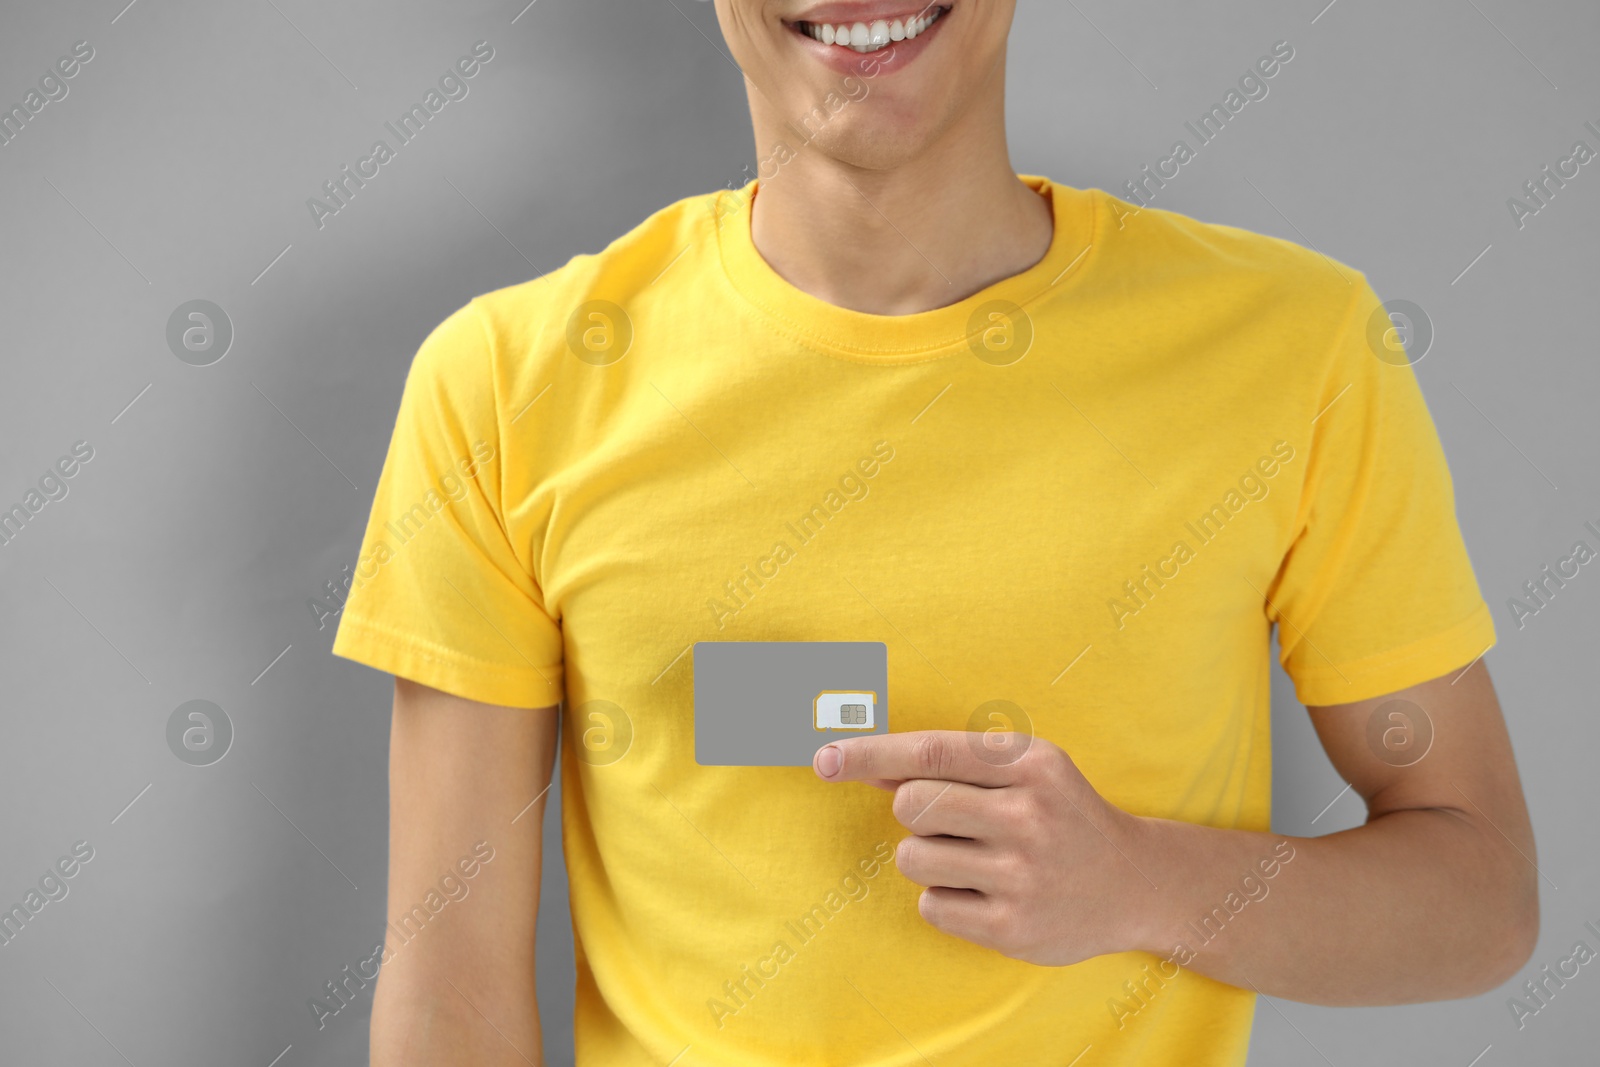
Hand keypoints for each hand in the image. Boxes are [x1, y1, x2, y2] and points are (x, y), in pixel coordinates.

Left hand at [813, 729, 1159, 965]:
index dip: (868, 753)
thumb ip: (951, 766)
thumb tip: (868, 765)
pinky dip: (945, 898)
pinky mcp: (1013, 928)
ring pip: (912, 857)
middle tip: (957, 822)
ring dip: (927, 858)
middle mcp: (1030, 816)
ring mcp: (1022, 876)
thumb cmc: (1061, 814)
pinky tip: (986, 893)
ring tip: (977, 859)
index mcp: (1031, 764)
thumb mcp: (1023, 771)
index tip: (824, 759)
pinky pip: (931, 905)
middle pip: (911, 805)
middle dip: (915, 812)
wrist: (1134, 882)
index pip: (929, 753)